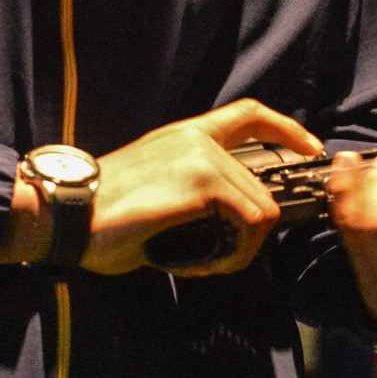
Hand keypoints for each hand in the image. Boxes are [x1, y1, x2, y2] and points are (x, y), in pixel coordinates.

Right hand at [67, 100, 322, 276]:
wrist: (68, 212)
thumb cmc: (102, 213)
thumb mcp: (156, 187)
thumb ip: (193, 190)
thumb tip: (225, 221)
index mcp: (187, 135)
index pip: (250, 114)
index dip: (287, 129)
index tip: (308, 149)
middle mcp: (198, 138)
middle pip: (263, 187)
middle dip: (251, 234)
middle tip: (219, 260)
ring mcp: (202, 158)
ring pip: (261, 210)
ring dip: (241, 250)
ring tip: (205, 263)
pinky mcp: (201, 182)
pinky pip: (248, 224)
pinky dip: (232, 255)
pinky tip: (199, 264)